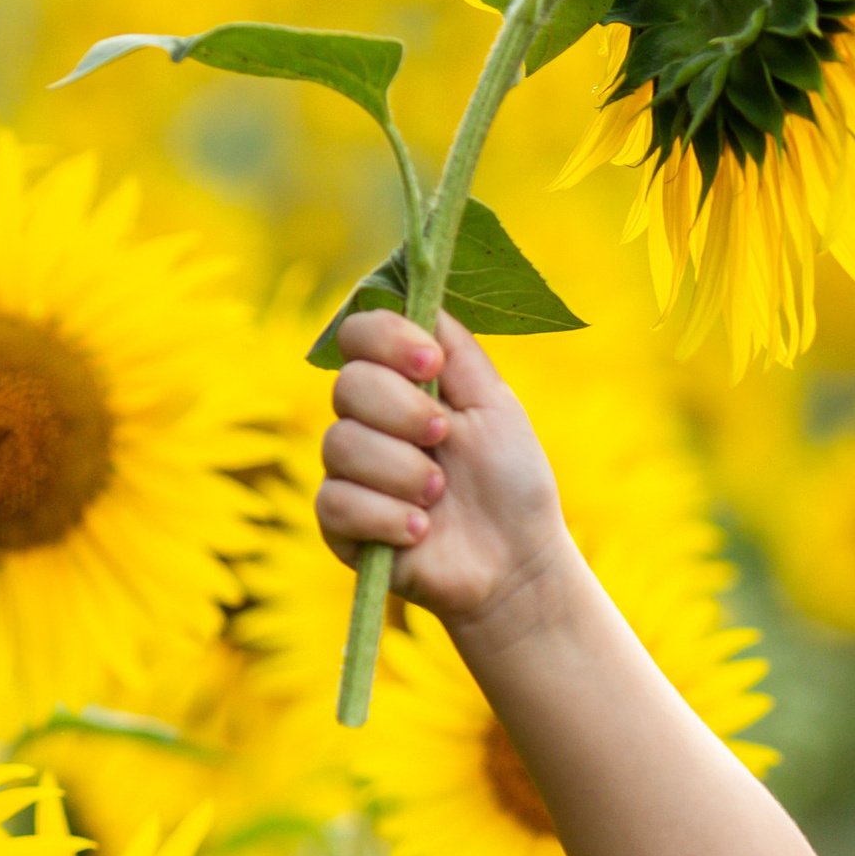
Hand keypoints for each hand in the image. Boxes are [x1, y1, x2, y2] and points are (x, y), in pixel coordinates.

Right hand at [317, 310, 570, 637]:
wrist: (518, 563)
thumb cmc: (511, 483)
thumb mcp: (495, 405)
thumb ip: (457, 349)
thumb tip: (419, 292)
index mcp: (401, 384)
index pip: (359, 334)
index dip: (386, 340)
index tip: (431, 364)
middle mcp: (368, 422)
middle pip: (348, 385)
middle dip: (403, 411)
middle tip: (445, 437)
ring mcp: (350, 472)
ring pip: (340, 445)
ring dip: (403, 470)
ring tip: (440, 496)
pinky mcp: (341, 525)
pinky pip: (336, 502)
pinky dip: (386, 515)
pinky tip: (421, 531)